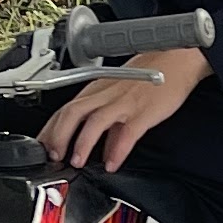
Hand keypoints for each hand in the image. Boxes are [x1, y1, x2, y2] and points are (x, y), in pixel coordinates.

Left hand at [39, 45, 209, 169]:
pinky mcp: (144, 111)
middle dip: (58, 136)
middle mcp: (106, 93)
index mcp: (98, 88)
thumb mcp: (122, 92)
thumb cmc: (152, 74)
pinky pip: (127, 132)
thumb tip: (100, 146)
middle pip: (73, 112)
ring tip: (77, 162)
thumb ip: (109, 119)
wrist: (179, 59)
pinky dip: (117, 150)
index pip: (65, 108)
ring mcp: (125, 102)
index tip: (43, 147)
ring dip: (82, 143)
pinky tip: (113, 164)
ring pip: (94, 121)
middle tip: (53, 157)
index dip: (50, 129)